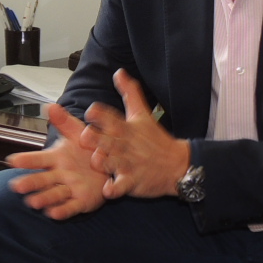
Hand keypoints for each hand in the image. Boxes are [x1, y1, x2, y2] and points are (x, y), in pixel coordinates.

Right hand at [5, 104, 111, 218]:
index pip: (39, 159)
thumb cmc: (87, 149)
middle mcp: (60, 175)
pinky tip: (53, 214)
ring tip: (33, 202)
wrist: (109, 165)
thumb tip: (50, 106)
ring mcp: (70, 189)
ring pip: (54, 194)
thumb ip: (63, 121)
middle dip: (30, 183)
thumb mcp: (77, 132)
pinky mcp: (82, 201)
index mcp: (56, 158)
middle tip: (16, 186)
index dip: (26, 160)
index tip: (12, 160)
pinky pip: (72, 207)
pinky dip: (62, 211)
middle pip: (42, 179)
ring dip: (43, 199)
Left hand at [80, 70, 190, 200]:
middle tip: (85, 137)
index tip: (91, 111)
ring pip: (112, 163)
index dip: (100, 114)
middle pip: (107, 140)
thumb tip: (118, 72)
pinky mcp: (133, 181)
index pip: (111, 117)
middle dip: (96, 138)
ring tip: (97, 162)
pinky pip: (122, 186)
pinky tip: (107, 191)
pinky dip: (115, 189)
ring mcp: (130, 164)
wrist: (177, 165)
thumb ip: (129, 93)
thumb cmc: (155, 139)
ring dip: (104, 162)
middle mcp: (125, 144)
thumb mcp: (143, 114)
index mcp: (126, 128)